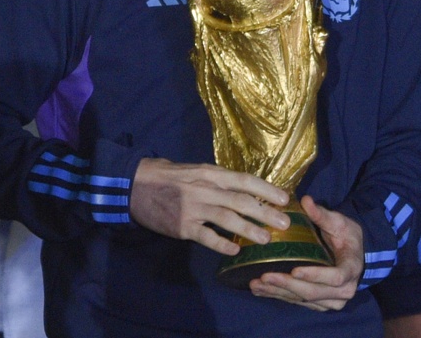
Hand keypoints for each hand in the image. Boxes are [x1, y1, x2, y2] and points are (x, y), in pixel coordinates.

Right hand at [130, 158, 289, 252]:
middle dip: (265, 213)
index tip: (285, 199)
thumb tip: (248, 189)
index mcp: (212, 174)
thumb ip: (219, 180)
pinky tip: (235, 249)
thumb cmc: (171, 177)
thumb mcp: (197, 171)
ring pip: (227, 220)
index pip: (245, 181)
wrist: (136, 185)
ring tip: (266, 239)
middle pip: (241, 201)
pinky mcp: (182, 227)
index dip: (266, 190)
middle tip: (285, 224)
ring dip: (249, 230)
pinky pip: (206, 237)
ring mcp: (193, 209)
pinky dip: (221, 243)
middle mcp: (205, 189)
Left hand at [249, 195, 363, 310]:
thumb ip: (322, 215)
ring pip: (303, 300)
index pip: (335, 277)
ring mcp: (331, 301)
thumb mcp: (339, 223)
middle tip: (265, 277)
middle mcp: (344, 290)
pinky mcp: (320, 304)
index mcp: (351, 269)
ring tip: (256, 284)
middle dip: (287, 285)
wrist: (354, 254)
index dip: (315, 275)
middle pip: (313, 292)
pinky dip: (279, 296)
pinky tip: (261, 290)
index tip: (294, 270)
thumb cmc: (347, 236)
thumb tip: (305, 200)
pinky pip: (298, 302)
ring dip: (279, 293)